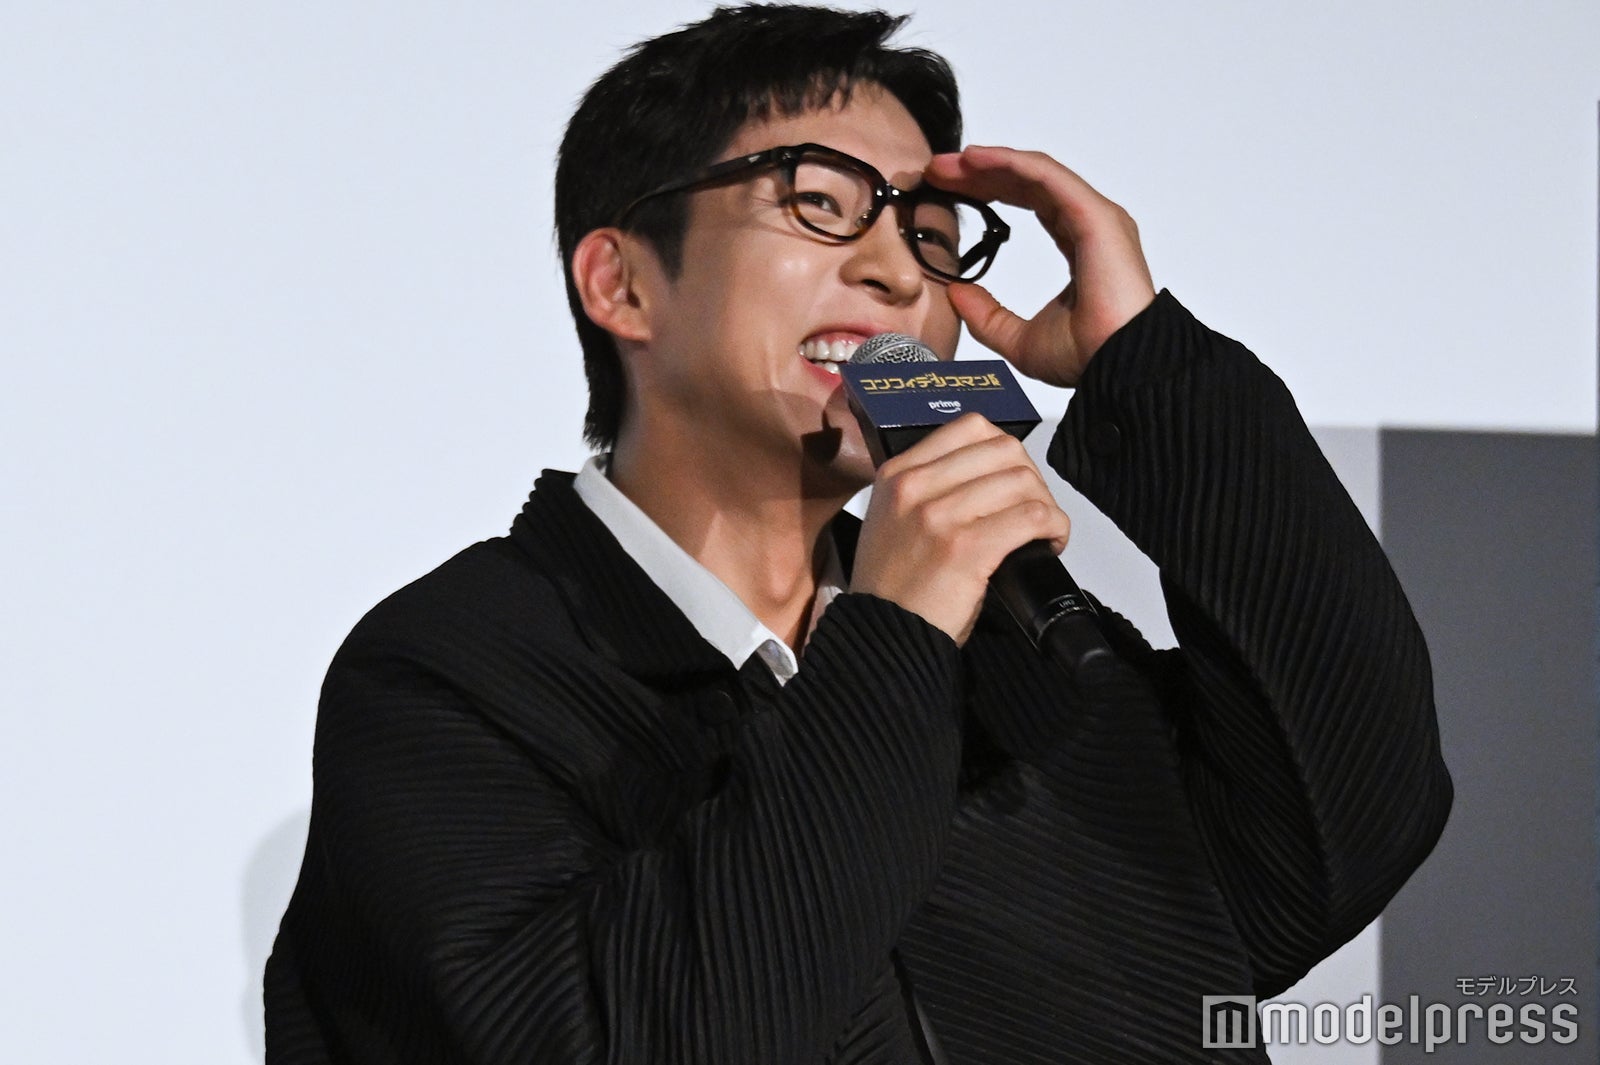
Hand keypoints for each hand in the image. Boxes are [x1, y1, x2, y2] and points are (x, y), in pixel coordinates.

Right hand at [850, 414, 1070, 645]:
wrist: (882, 634)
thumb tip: (990, 475)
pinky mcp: (965, 548)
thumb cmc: (893, 585)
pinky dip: (1053, 527)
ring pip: (1022, 482)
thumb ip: (928, 487)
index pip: (970, 428)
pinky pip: (1031, 517)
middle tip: (1033, 509)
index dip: (1006, 452)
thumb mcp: (893, 518)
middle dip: (1032, 478)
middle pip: (1004, 450)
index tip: (1012, 480)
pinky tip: (1049, 543)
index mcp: (897, 473)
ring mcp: (939, 516)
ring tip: (1043, 530)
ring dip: (1046, 505)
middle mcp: (915, 486)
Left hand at [924, 145, 1156, 386]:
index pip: (1030, 203)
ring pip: (1036, 173)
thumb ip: (987, 315)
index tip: (947, 189)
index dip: (989, 190)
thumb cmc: (1088, 355)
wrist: (1118, 367)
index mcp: (1078, 246)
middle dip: (982, 172)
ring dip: (990, 162)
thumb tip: (955, 293)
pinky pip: (1047, 177)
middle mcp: (1088, 224)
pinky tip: (976, 159)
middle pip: (1029, 182)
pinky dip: (1010, 163)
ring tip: (948, 163)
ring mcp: (1095, 216)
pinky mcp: (1095, 215)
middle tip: (938, 169)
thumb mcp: (1018, 338)